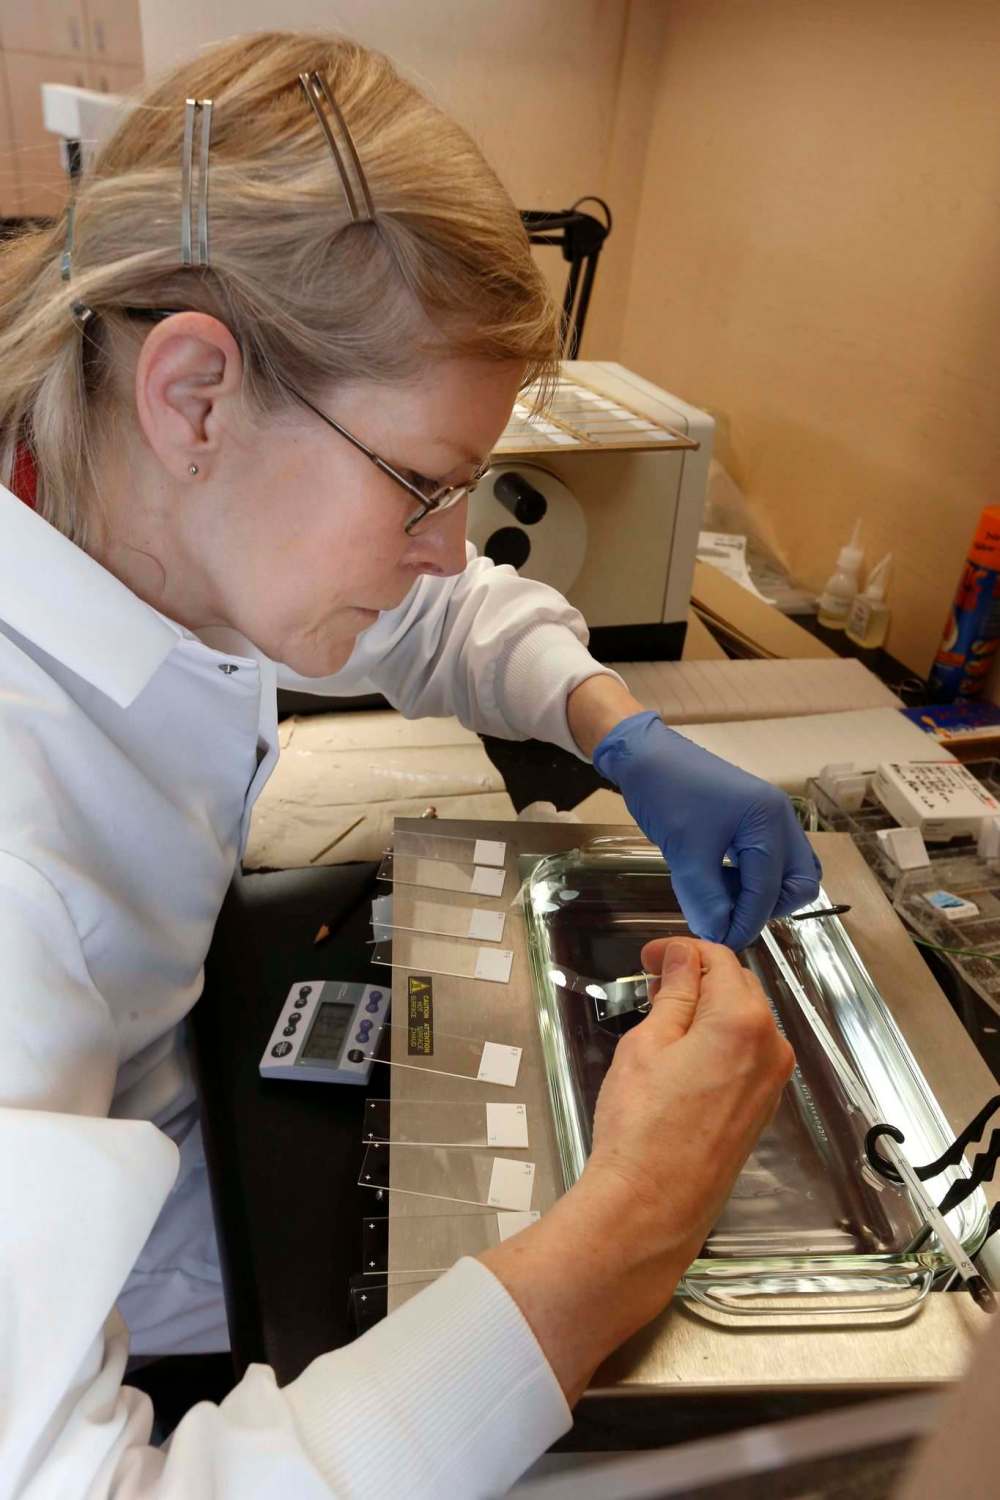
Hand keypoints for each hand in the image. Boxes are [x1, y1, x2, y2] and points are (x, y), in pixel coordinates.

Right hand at [582, 937, 794, 1278]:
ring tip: (661, 1018)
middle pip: (738, 986)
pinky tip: (682, 1052)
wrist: (653, 1204)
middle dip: (697, 976)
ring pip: (744, 1020)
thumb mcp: (648, 1042)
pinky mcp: (763, 1105)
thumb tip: (683, 957)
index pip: (717, 958)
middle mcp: (771, 1046)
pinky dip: (718, 1039)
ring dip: (708, 1008)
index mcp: (743, 1020)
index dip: (679, 951)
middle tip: (651, 983)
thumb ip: (675, 992)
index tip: (648, 959)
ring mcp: (772, 1080)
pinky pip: (746, 1053)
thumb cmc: (642, 1124)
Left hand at [592, 710, 820, 947]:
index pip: (768, 890)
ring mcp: (769, 817)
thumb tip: (719, 934)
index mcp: (768, 820)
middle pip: (798, 882)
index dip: (745, 922)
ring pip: (787, 872)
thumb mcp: (685, 852)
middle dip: (768, 907)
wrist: (646, 756)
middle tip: (729, 916)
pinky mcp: (754, 821)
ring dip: (762, 895)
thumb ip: (707, 898)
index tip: (722, 942)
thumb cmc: (666, 793)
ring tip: (721, 899)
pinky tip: (720, 883)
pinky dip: (752, 879)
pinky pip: (769, 860)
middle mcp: (779, 818)